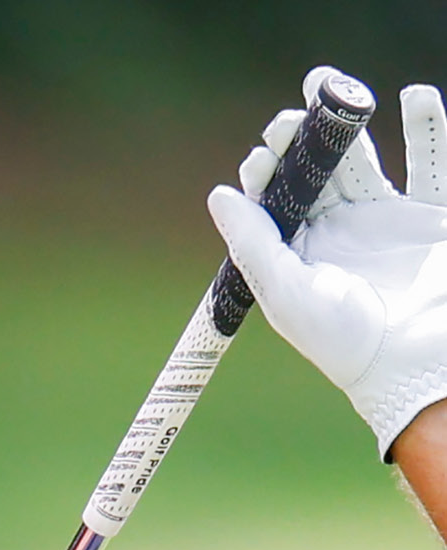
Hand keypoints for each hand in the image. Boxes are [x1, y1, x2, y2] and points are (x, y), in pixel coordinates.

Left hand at [210, 71, 446, 455]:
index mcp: (299, 252)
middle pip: (317, 172)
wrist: (418, 366)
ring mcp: (388, 219)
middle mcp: (340, 231)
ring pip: (365, 161)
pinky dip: (428, 129)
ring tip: (333, 89)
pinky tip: (414, 97)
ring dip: (350, 126)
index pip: (277, 200)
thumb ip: (254, 243)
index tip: (261, 154)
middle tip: (290, 116)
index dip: (267, 172)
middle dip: (302, 141)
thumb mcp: (287, 294)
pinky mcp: (433, 216)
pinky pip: (432, 164)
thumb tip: (219, 195)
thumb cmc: (347, 342)